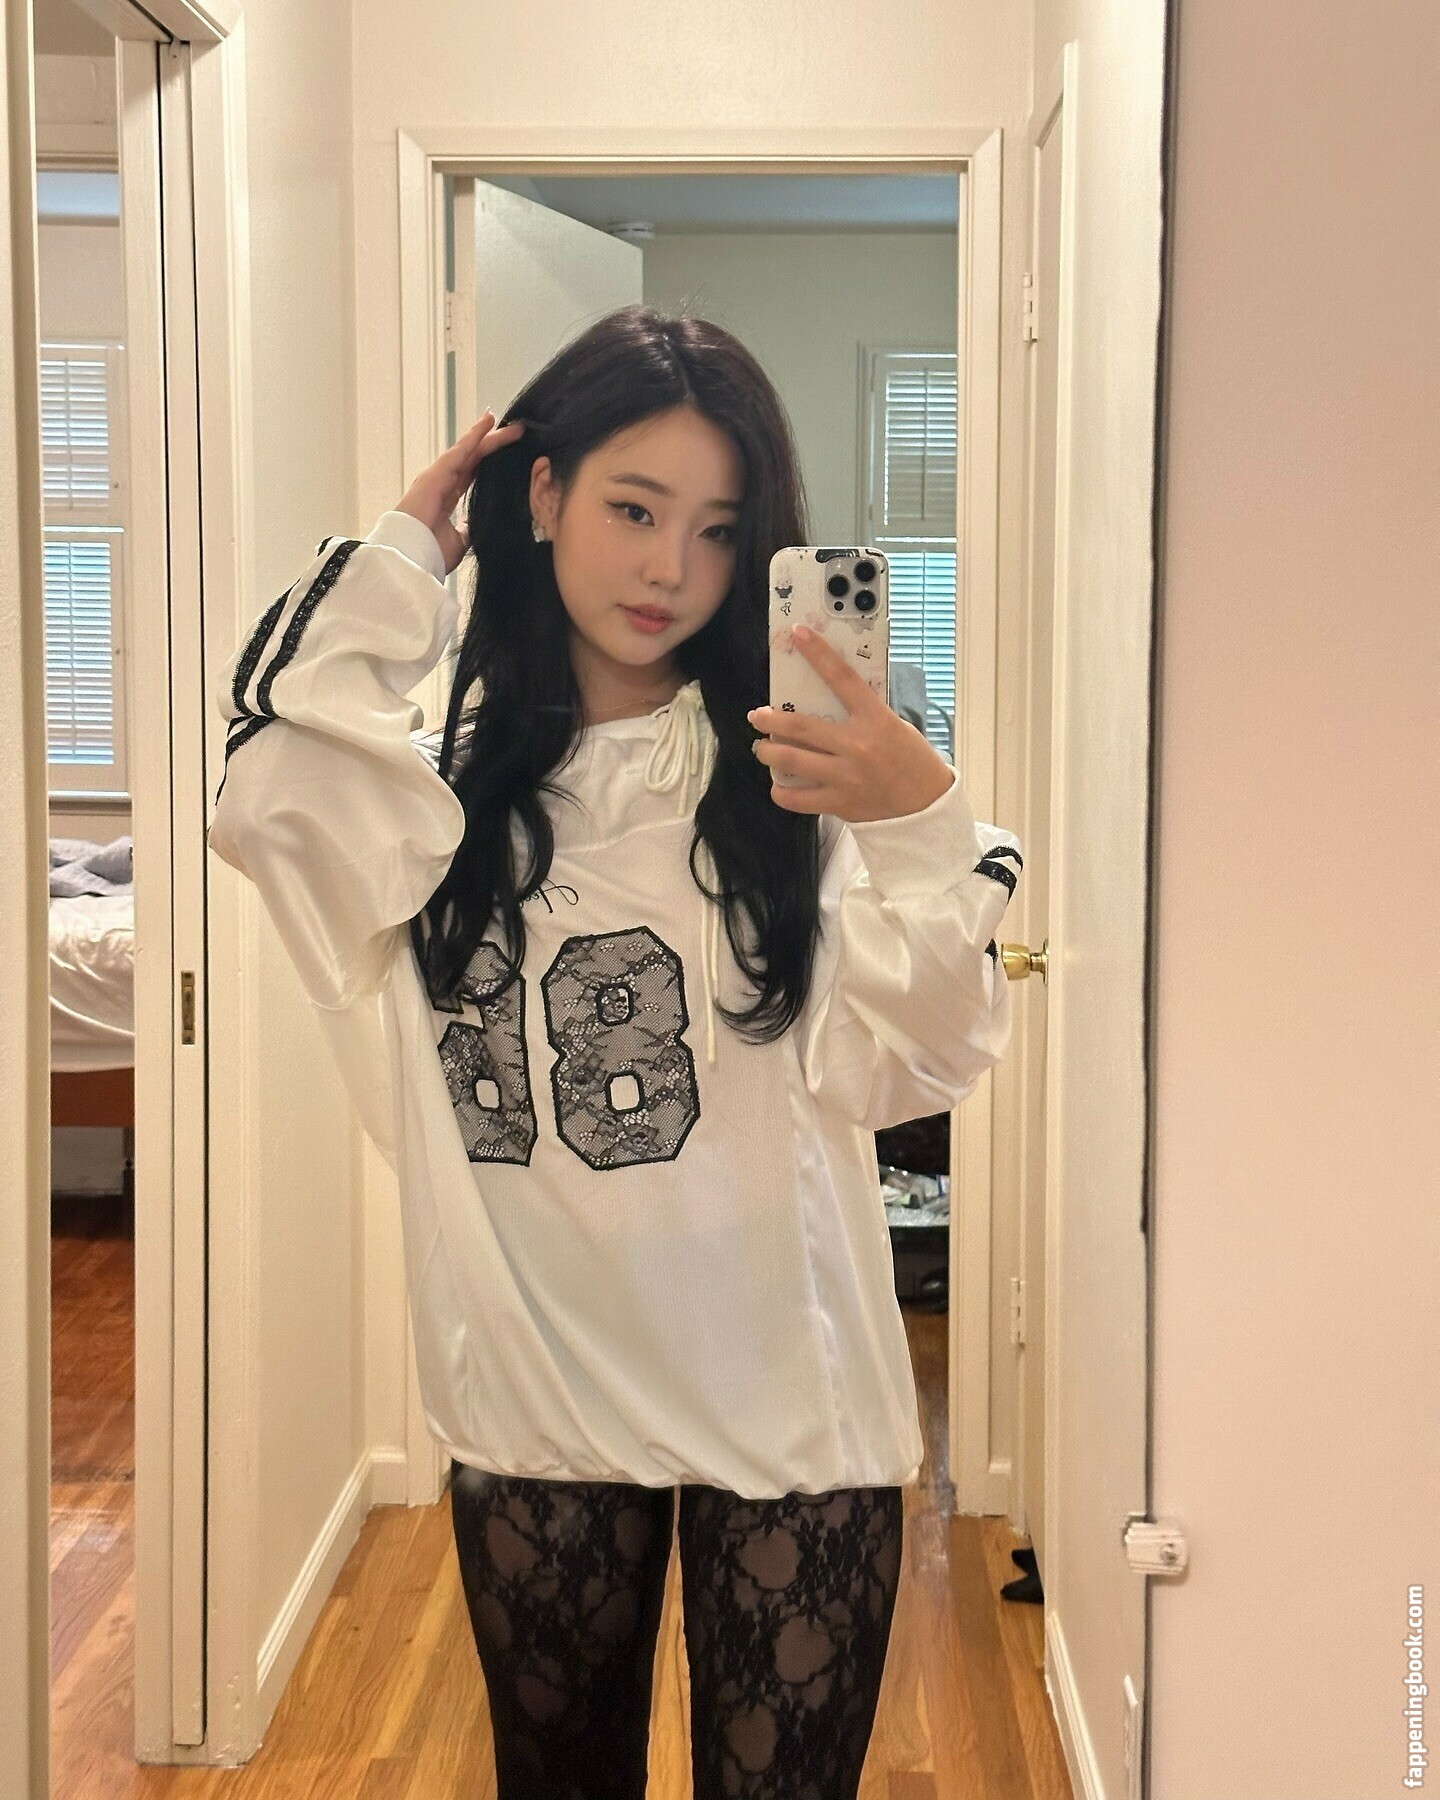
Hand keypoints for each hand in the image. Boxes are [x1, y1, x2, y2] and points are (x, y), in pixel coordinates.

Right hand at [396, 409, 525, 575]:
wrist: (410, 557)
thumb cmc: (429, 552)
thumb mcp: (459, 542)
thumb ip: (468, 530)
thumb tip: (474, 525)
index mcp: (446, 499)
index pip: (472, 474)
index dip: (488, 462)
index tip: (507, 453)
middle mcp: (442, 483)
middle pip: (473, 458)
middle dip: (494, 445)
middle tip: (517, 432)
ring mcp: (437, 476)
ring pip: (468, 451)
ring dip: (489, 436)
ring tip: (511, 426)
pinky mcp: (436, 474)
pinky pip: (459, 451)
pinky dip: (474, 436)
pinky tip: (487, 422)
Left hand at [747, 625, 955, 822]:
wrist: (926, 803)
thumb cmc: (910, 758)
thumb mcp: (893, 725)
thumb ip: (861, 714)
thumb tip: (824, 700)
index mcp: (875, 719)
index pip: (843, 678)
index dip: (819, 654)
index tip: (799, 634)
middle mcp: (857, 746)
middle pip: (800, 728)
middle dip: (770, 720)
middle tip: (757, 716)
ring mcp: (845, 777)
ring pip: (791, 761)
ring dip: (768, 753)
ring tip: (762, 748)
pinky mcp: (839, 802)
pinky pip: (797, 799)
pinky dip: (781, 792)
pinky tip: (778, 785)